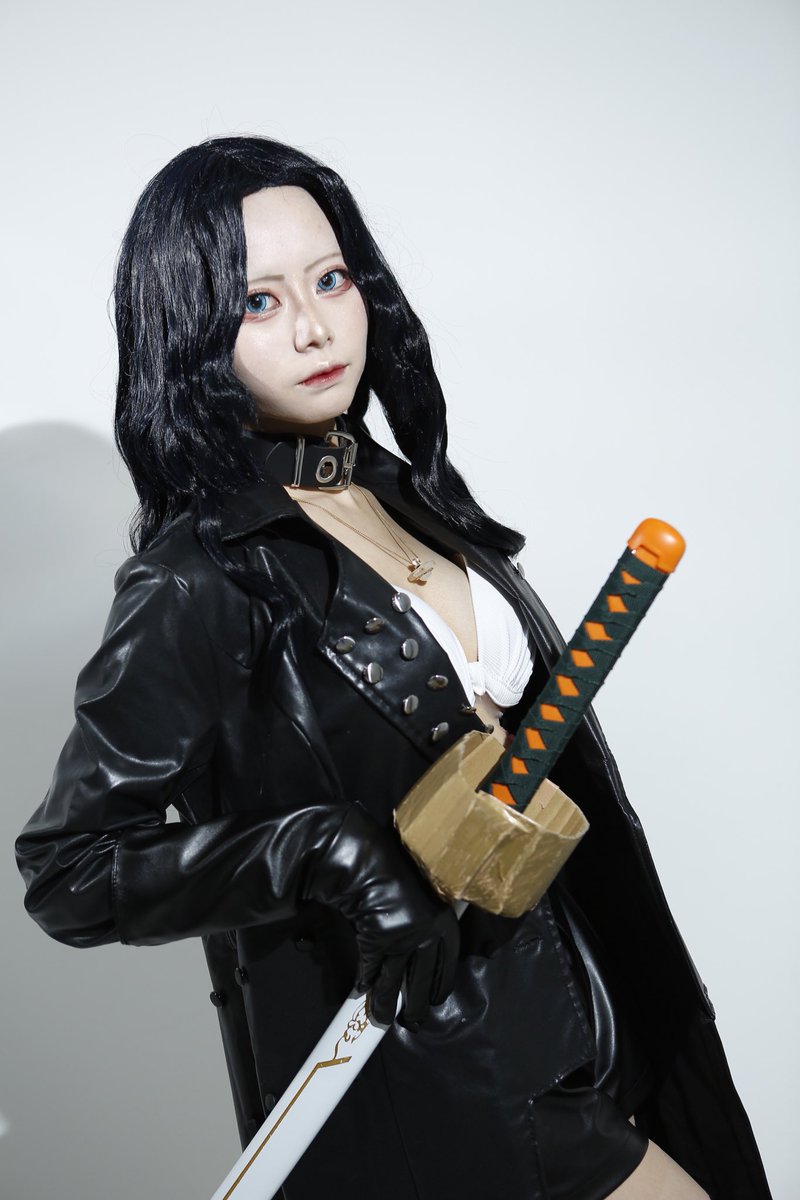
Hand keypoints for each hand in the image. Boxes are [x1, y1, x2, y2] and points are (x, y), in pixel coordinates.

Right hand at [303, 804, 459, 1024]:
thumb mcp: (422, 896)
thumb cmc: (398, 873)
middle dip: (415, 1004)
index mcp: (443, 923)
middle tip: (413, 1021)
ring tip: (383, 1020)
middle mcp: (425, 936)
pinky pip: (370, 969)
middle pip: (421, 979)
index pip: (446, 963)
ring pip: (393, 981)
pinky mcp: (376, 944)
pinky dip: (365, 982)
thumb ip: (427, 919)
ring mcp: (400, 942)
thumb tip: (427, 940)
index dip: (440, 984)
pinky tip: (362, 991)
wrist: (369, 863)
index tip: (436, 1000)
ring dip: (385, 1004)